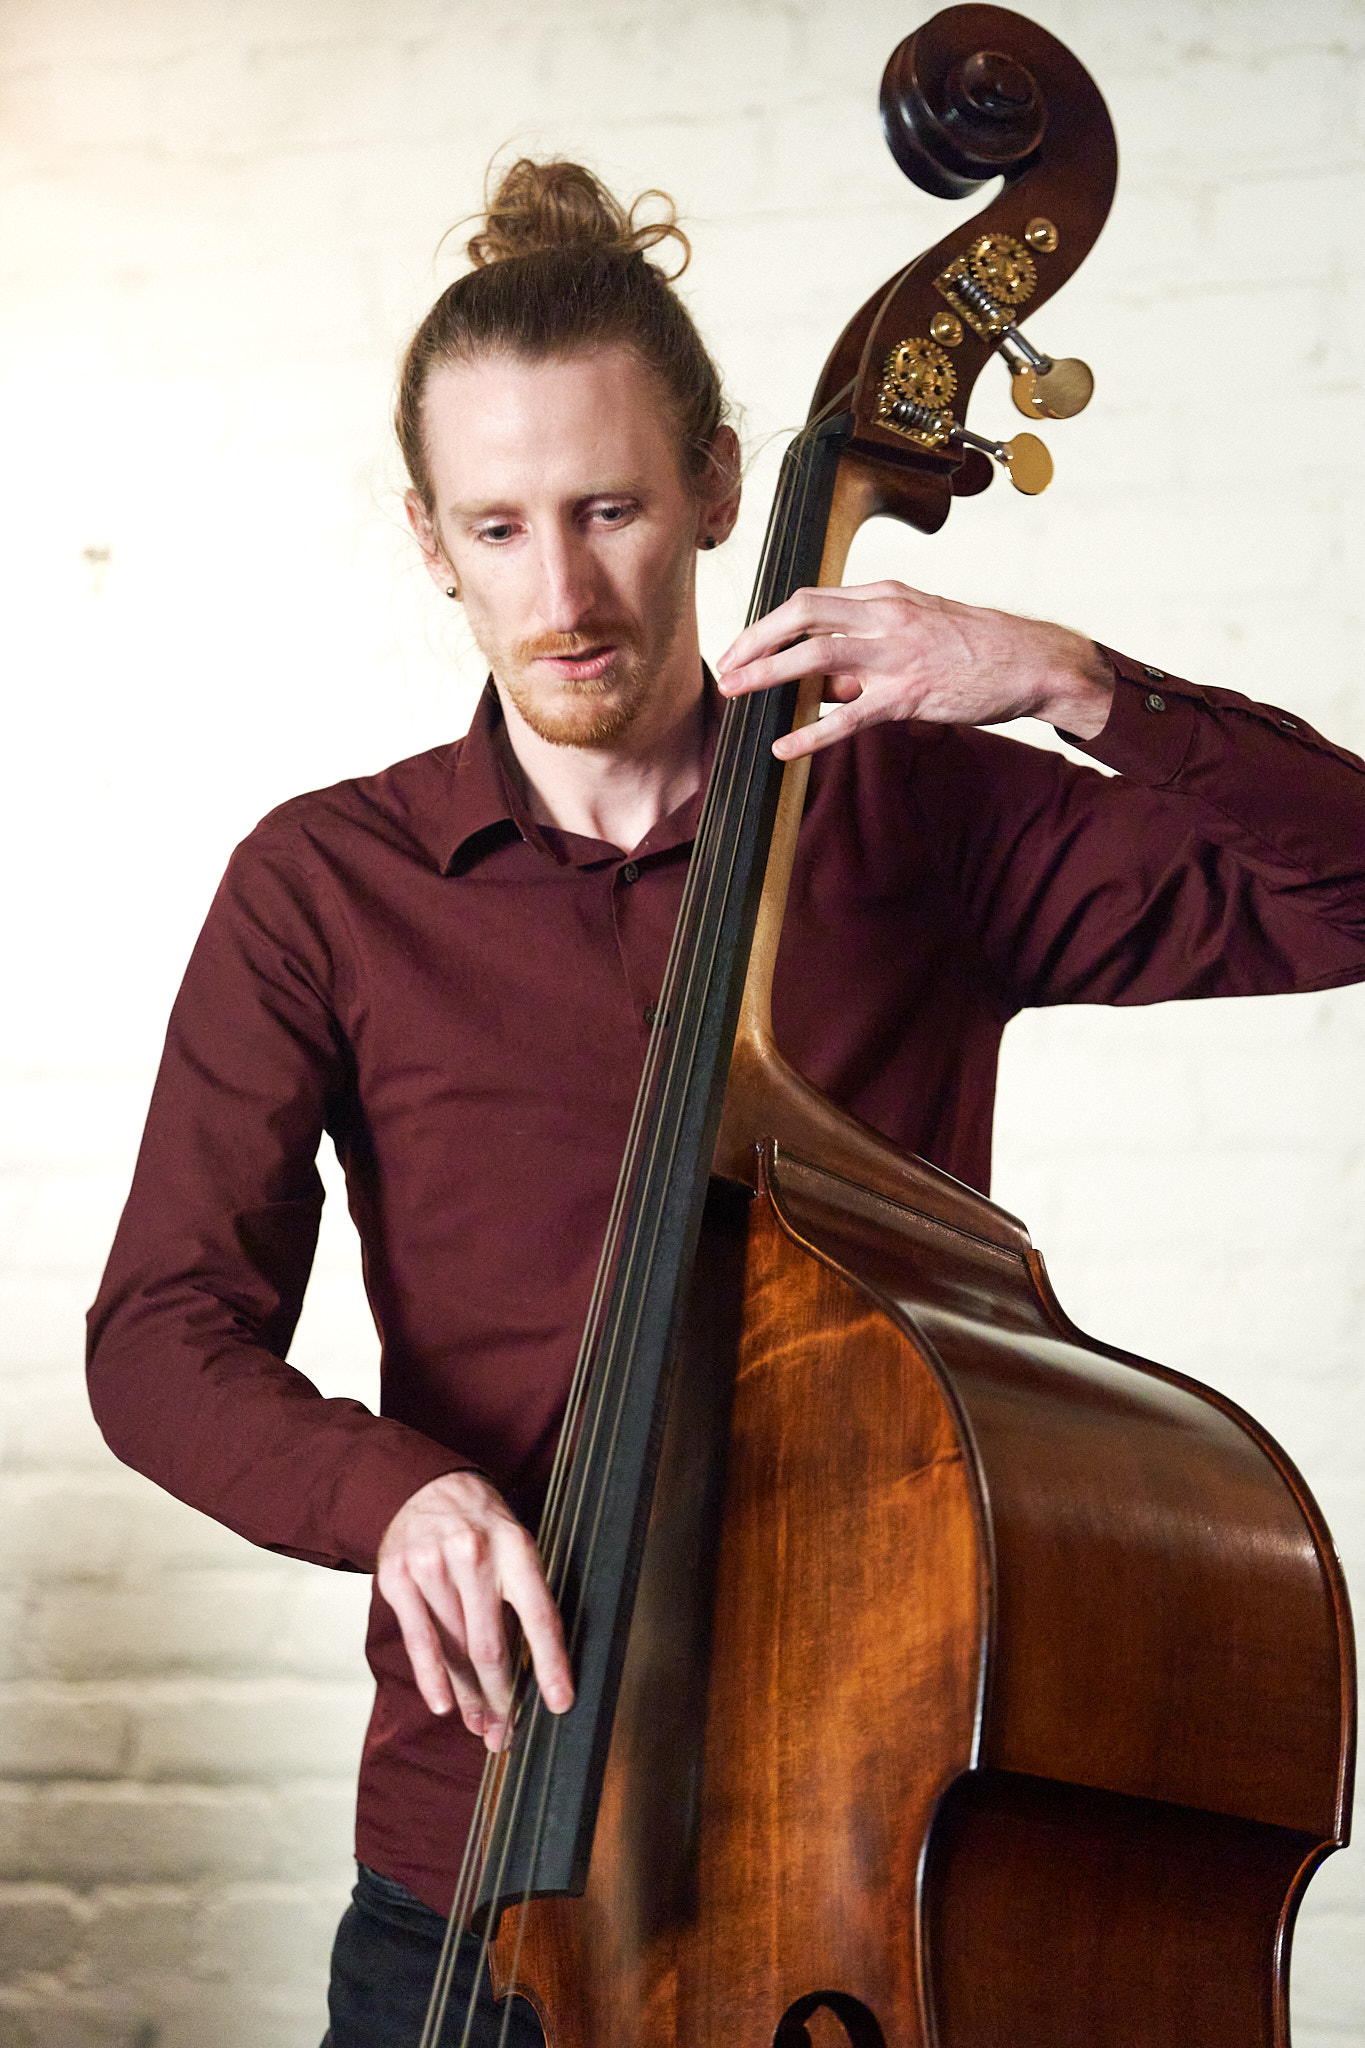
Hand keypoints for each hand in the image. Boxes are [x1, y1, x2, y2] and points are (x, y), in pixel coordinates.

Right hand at [376, 1471, 573, 1749]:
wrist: (423, 1486)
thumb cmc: (481, 1527)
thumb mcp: (513, 1546)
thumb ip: (522, 1598)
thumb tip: (537, 1669)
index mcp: (514, 1546)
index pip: (539, 1615)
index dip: (551, 1664)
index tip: (560, 1704)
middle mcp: (473, 1554)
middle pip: (490, 1645)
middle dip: (502, 1697)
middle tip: (508, 1733)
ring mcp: (431, 1565)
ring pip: (454, 1649)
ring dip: (469, 1696)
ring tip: (480, 1726)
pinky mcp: (398, 1578)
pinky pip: (418, 1640)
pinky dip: (432, 1678)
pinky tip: (444, 1705)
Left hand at [715, 579, 1113, 758]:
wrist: (1034, 662)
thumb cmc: (978, 647)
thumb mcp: (920, 629)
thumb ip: (870, 649)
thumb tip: (826, 686)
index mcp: (886, 595)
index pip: (811, 599)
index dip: (768, 622)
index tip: (744, 646)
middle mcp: (886, 616)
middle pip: (801, 616)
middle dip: (755, 641)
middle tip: (727, 667)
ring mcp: (897, 655)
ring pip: (815, 657)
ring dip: (767, 675)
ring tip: (736, 693)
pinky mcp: (909, 696)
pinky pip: (848, 717)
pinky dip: (810, 734)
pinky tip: (785, 749)